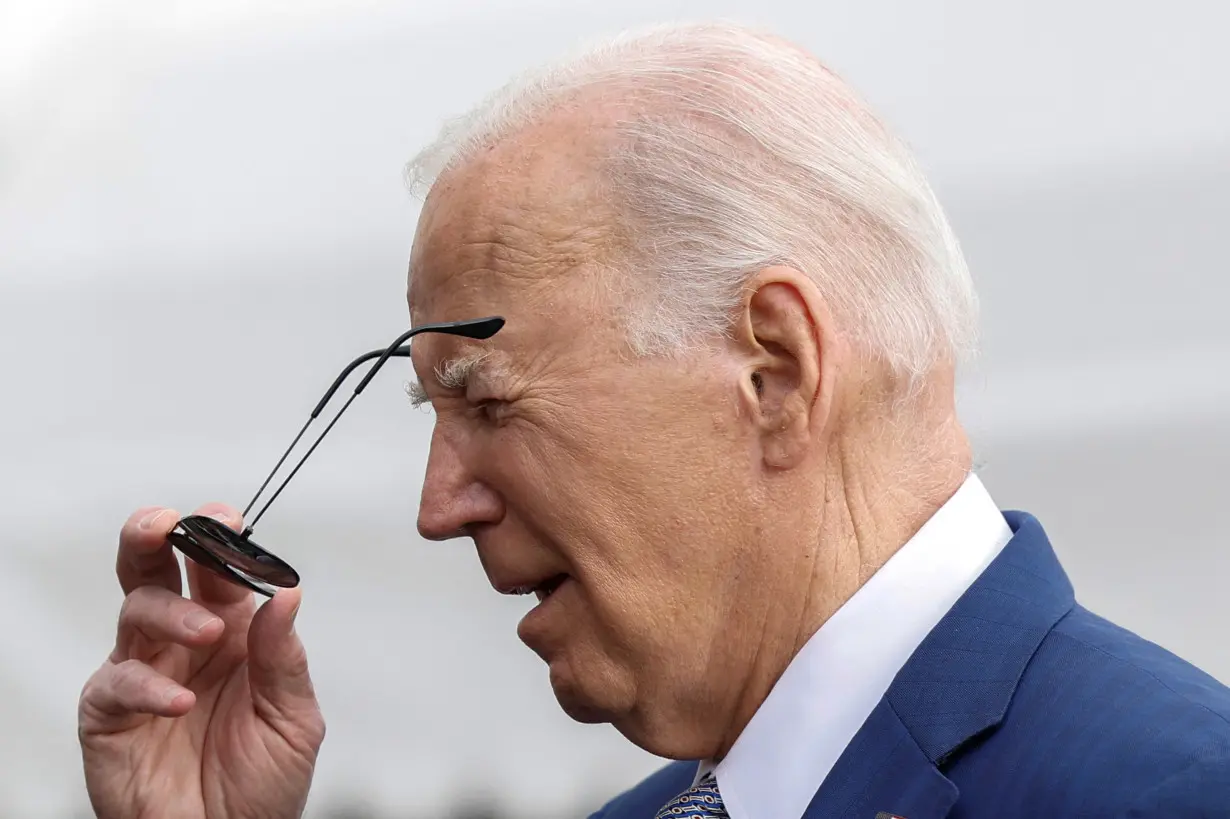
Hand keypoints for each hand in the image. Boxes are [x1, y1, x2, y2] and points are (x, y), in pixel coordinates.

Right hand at [78, 503, 325, 818]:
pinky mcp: (109, 715)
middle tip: (168, 522)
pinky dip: (148, 686)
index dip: (218, 538)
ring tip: (209, 634)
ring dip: (173, 612)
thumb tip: (287, 592)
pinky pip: (117, 683)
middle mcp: (182, 642)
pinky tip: (181, 702)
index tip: (228, 520)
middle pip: (155, 570)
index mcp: (232, 631)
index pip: (217, 570)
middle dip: (154, 535)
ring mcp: (143, 673)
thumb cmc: (261, 784)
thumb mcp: (292, 719)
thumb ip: (285, 657)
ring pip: (136, 611)